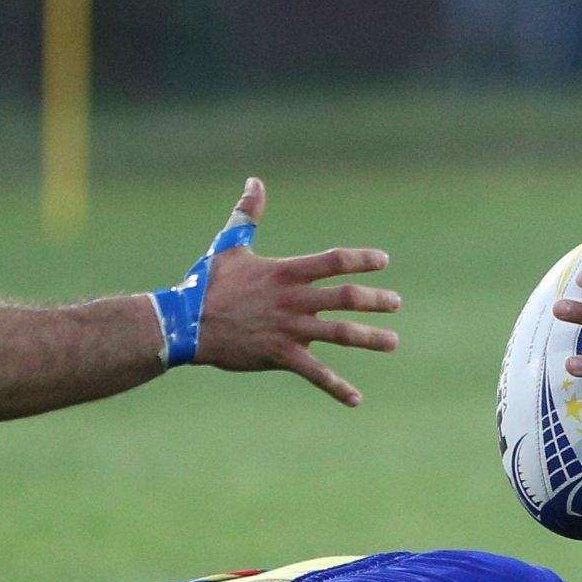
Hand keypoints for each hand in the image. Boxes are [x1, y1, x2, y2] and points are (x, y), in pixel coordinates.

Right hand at [189, 179, 403, 406]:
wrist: (185, 324)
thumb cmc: (207, 284)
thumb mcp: (228, 246)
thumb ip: (248, 215)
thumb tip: (255, 182)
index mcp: (285, 273)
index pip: (333, 261)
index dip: (361, 259)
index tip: (383, 260)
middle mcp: (293, 300)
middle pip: (345, 297)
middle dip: (374, 300)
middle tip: (395, 303)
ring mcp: (290, 329)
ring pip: (340, 334)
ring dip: (370, 339)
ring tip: (392, 342)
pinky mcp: (281, 355)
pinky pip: (316, 373)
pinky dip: (337, 387)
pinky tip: (356, 399)